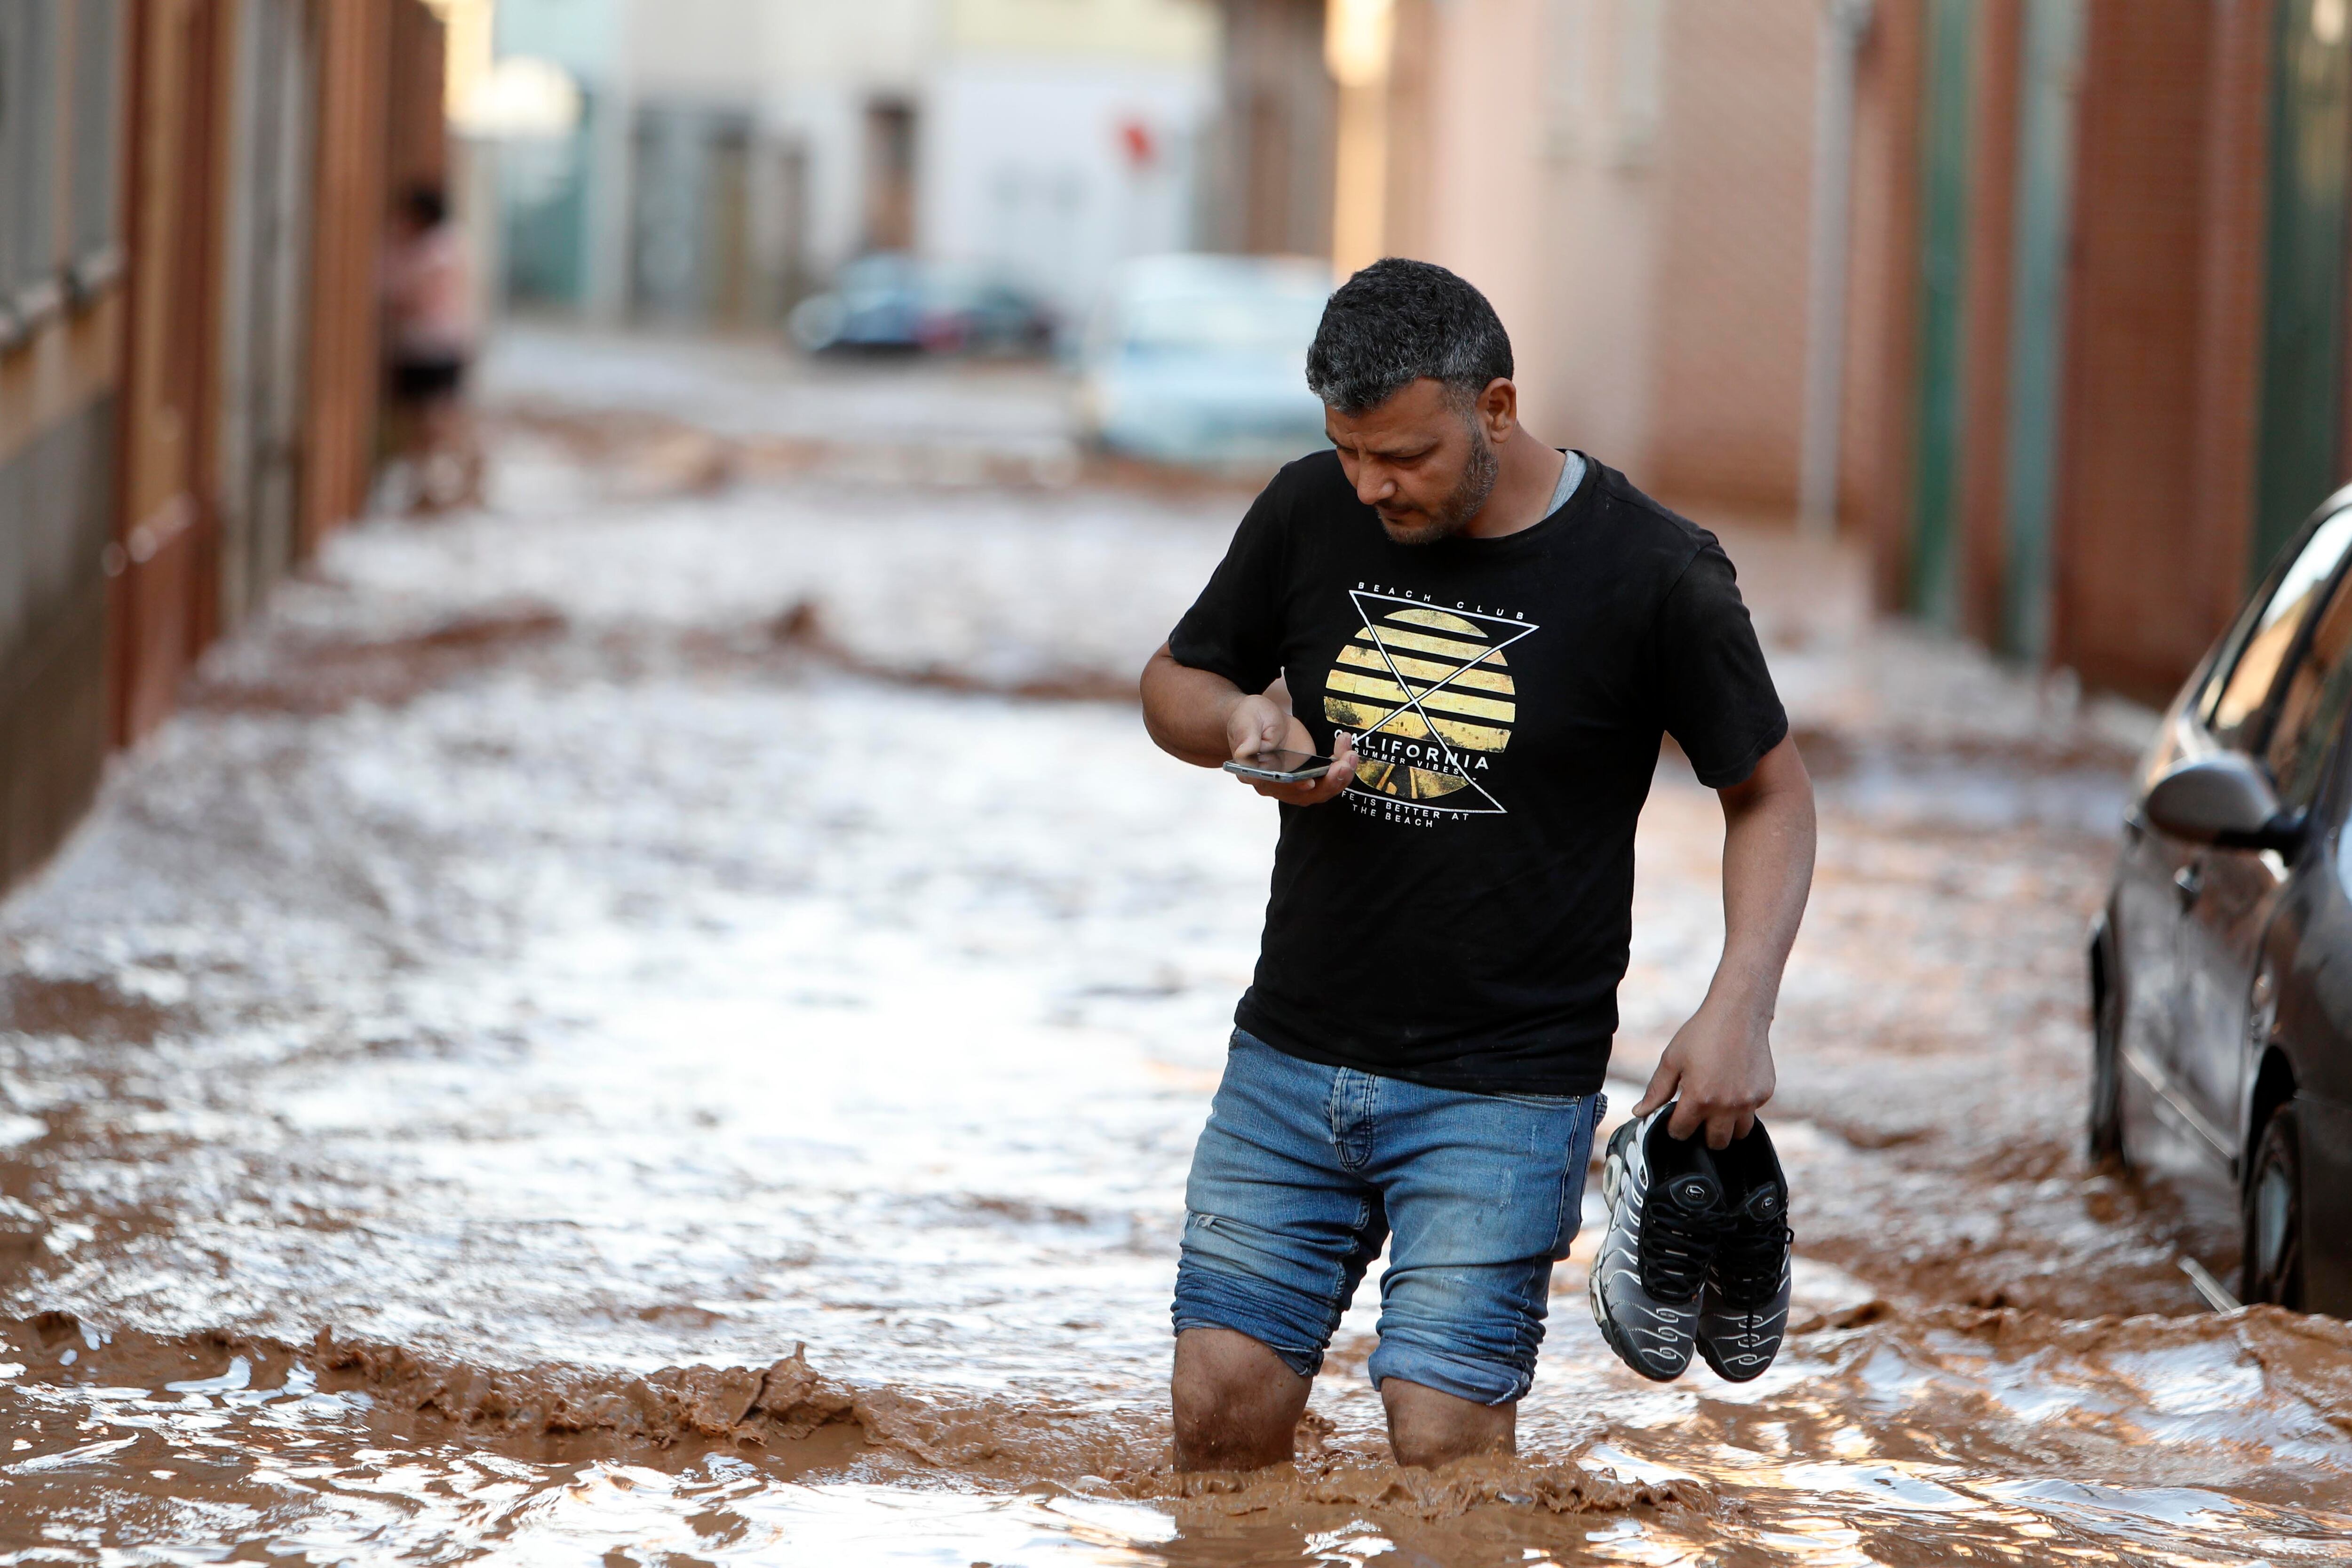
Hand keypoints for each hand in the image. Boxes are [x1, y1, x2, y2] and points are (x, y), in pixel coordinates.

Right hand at [1225, 697, 1356, 805]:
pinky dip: (1341, 768)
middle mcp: (1275, 784)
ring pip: (1320, 790)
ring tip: (1351, 755)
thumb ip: (1246, 737)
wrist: (1262, 718)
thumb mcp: (1246, 721)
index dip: (1294, 787)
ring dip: (1340, 777)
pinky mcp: (1308, 773)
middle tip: (1343, 763)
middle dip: (1328, 782)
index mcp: (1255, 773)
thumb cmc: (1250, 718)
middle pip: (1304, 795)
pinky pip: (1328, 779)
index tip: (1310, 781)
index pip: (1275, 787)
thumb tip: (1244, 753)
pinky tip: (1347, 749)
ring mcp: (1294, 781)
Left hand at [1633, 998, 1774, 1148]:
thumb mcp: (1672, 1059)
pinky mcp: (1765, 1094)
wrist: (1738, 1013)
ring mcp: (1749, 1101)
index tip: (1675, 1117)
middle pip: (1715, 1142)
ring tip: (1718, 1107)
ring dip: (1727, 1126)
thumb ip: (1656, 1090)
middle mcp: (1727, 1106)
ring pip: (1739, 1134)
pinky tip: (1734, 1088)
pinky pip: (1753, 1113)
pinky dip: (1743, 1107)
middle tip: (1698, 1115)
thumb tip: (1639, 1113)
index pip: (1682, 1133)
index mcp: (1699, 1098)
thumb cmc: (1701, 1033)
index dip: (1675, 1127)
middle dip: (1703, 1134)